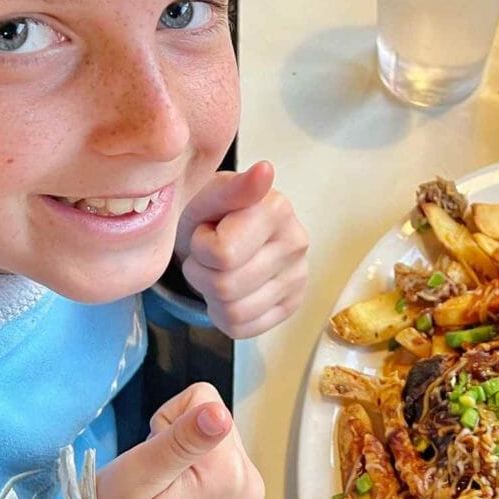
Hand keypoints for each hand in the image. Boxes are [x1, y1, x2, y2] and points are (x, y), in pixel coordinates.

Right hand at [75, 383, 263, 498]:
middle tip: (155, 478)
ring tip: (163, 491)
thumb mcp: (136, 477)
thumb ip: (181, 441)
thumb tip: (219, 412)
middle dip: (178, 438)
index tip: (154, 458)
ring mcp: (250, 495)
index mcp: (231, 478)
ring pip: (216, 435)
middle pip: (216, 417)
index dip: (168, 422)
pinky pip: (219, 456)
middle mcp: (251, 486)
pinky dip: (192, 468)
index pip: (204, 400)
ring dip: (184, 454)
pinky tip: (175, 496)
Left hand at [175, 160, 307, 337]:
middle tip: (209, 257)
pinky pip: (243, 328)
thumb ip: (231, 188)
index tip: (206, 233)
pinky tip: (231, 292)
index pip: (222, 255)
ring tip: (219, 273)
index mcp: (277, 209)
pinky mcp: (292, 305)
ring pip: (234, 312)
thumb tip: (265, 170)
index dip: (200, 248)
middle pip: (225, 287)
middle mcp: (297, 243)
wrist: (223, 239)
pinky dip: (225, 316)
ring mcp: (299, 277)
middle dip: (202, 274)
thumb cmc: (211, 217)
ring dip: (212, 296)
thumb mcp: (207, 199)